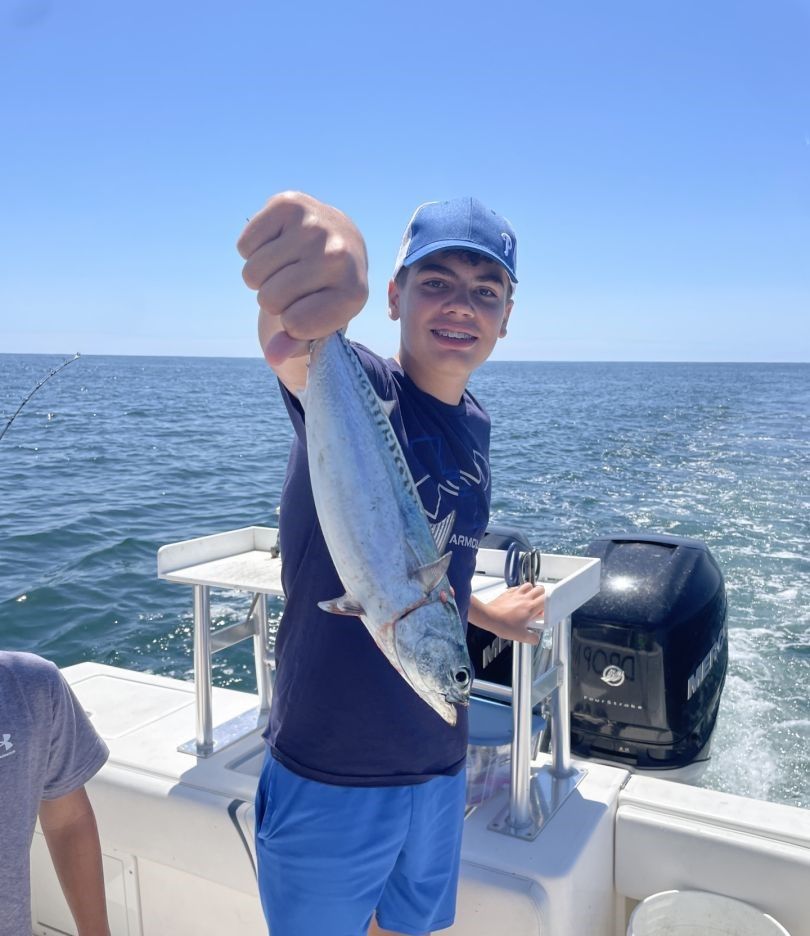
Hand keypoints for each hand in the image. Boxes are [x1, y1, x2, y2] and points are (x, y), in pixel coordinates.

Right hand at [238, 192, 368, 365]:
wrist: (342, 239)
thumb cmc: (328, 290)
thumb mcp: (322, 323)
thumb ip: (296, 345)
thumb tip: (273, 355)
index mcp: (353, 292)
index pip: (295, 324)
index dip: (293, 324)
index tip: (309, 310)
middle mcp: (338, 255)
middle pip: (270, 300)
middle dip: (275, 300)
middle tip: (296, 285)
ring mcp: (314, 225)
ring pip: (253, 273)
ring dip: (262, 276)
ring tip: (287, 266)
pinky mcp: (289, 202)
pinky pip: (245, 246)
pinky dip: (253, 251)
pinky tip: (278, 244)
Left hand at [470, 583, 544, 644]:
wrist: (488, 617)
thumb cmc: (502, 624)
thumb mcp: (520, 636)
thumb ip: (531, 638)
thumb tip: (536, 638)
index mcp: (530, 607)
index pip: (547, 598)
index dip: (549, 603)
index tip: (546, 610)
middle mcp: (524, 598)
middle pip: (540, 589)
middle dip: (543, 596)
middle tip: (539, 605)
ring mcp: (516, 594)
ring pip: (529, 585)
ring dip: (532, 591)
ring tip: (529, 600)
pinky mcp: (507, 592)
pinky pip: (517, 587)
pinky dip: (520, 591)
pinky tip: (517, 598)